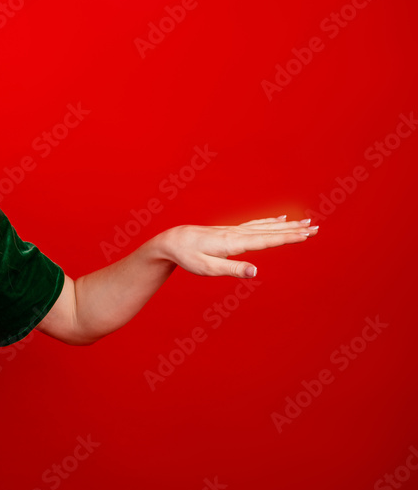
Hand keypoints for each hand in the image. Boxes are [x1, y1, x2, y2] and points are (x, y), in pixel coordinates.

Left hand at [161, 216, 318, 277]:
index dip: (288, 238)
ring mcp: (235, 230)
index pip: (267, 240)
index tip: (308, 235)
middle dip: (294, 230)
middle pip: (271, 230)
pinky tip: (280, 219)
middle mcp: (237, 233)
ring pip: (266, 226)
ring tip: (305, 223)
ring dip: (287, 225)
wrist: (172, 241)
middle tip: (317, 227)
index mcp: (234, 243)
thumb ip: (232, 269)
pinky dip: (271, 221)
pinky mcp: (231, 231)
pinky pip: (257, 224)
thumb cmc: (189, 256)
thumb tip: (256, 271)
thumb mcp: (207, 268)